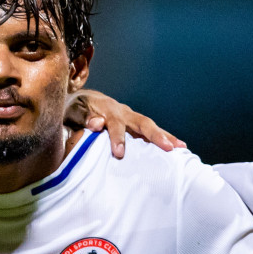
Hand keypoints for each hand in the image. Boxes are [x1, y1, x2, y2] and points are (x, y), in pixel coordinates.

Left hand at [65, 90, 183, 157]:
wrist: (79, 99)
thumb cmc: (74, 108)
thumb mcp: (72, 111)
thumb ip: (82, 117)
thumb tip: (97, 124)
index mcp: (106, 108)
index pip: (115, 123)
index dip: (118, 138)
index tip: (120, 154)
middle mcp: (122, 111)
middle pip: (141, 121)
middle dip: (155, 135)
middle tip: (168, 147)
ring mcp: (130, 117)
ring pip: (149, 125)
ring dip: (165, 136)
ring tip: (180, 147)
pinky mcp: (133, 124)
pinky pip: (149, 130)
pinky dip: (163, 137)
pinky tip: (177, 147)